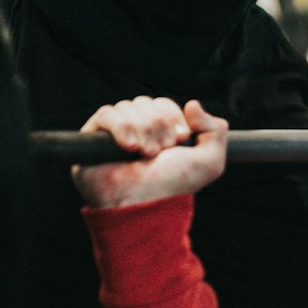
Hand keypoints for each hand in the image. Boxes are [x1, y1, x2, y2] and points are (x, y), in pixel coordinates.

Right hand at [72, 96, 227, 207]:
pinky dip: (120, 127)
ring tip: (144, 155)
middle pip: (146, 102)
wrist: (144, 205)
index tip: (179, 139)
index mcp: (160, 135)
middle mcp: (137, 133)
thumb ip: (215, 131)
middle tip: (159, 152)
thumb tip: (193, 104)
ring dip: (142, 130)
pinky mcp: (92, 138)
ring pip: (127, 107)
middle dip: (157, 125)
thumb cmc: (173, 188)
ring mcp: (114, 135)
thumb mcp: (209, 162)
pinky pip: (106, 115)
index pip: (163, 104)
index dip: (172, 116)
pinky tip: (129, 148)